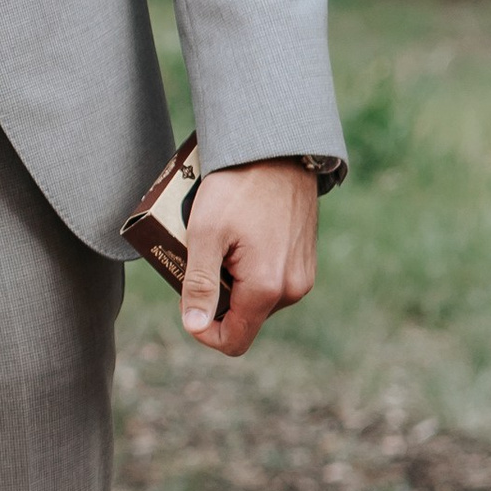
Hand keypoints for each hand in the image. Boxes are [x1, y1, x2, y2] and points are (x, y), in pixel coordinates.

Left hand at [180, 159, 319, 355]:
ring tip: (220, 243)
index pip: (234, 340)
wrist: (279, 150)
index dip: (203, 331)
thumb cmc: (239, 187)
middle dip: (216, 297)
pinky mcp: (304, 259)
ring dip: (232, 280)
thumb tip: (194, 326)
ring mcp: (302, 274)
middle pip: (243, 317)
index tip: (186, 301)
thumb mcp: (205, 234)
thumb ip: (198, 284)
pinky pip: (269, 279)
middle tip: (199, 258)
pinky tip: (239, 237)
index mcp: (268, 288)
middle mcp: (293, 289)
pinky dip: (248, 267)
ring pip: (255, 297)